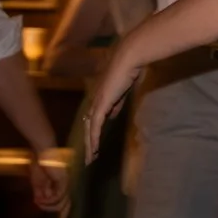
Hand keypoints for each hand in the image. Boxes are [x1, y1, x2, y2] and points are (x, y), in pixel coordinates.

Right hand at [29, 152, 68, 210]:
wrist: (41, 154)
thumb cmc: (40, 166)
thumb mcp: (38, 184)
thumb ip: (41, 194)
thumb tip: (40, 203)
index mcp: (60, 186)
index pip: (65, 203)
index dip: (63, 214)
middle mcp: (65, 186)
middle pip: (67, 205)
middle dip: (63, 216)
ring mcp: (66, 183)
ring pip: (60, 203)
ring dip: (48, 205)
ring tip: (39, 202)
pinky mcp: (63, 180)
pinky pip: (58, 196)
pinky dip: (49, 200)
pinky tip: (41, 199)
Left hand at [83, 43, 146, 164]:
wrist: (128, 57)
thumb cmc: (129, 68)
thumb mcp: (123, 89)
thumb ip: (116, 103)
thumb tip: (112, 115)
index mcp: (100, 96)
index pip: (93, 118)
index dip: (93, 132)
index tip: (94, 144)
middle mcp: (95, 100)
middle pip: (88, 126)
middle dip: (88, 143)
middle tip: (89, 158)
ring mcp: (96, 102)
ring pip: (89, 129)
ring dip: (89, 145)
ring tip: (90, 159)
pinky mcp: (101, 104)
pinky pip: (95, 126)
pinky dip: (93, 139)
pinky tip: (94, 149)